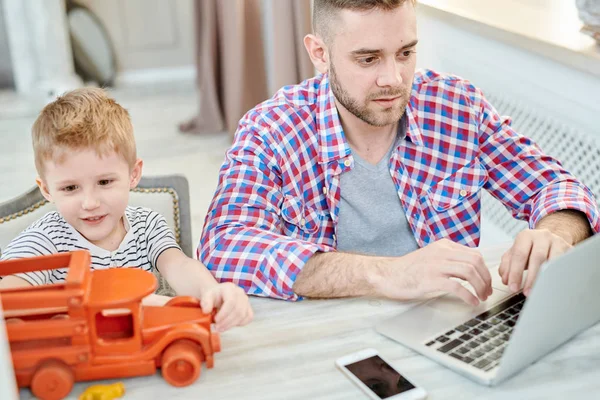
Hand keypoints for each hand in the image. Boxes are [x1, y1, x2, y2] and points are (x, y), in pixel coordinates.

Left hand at [200, 282, 252, 331]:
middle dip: (227, 322)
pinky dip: (240, 323)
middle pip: (238, 310)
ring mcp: (246, 300)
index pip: (231, 301)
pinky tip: (230, 325)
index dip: (224, 313)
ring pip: (243, 315)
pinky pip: (249, 317)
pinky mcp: (249, 307)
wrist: (218, 295)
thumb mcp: (206, 296)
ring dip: (231, 325)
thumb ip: (206, 302)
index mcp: (230, 288)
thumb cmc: (213, 296)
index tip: (215, 320)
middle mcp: (240, 293)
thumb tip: (206, 311)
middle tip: (217, 327)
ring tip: (221, 328)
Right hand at [376, 239, 491, 305]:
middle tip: (487, 291)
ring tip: (481, 297)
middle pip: (476, 261)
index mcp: (444, 246)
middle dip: (486, 278)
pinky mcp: (431, 279)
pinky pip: (458, 287)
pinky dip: (469, 296)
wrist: (388, 275)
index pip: (474, 254)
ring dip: (480, 287)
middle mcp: (442, 252)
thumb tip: (470, 271)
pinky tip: (471, 302)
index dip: (485, 270)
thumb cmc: (408, 270)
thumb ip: (449, 259)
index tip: (486, 282)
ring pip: (470, 272)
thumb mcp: (431, 257)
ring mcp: (436, 265)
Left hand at [499, 229, 570, 296]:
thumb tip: (506, 280)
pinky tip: (554, 286)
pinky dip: (560, 277)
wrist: (548, 239)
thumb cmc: (529, 248)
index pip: (519, 254)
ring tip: (541, 291)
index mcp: (526, 236)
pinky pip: (566, 265)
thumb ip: (506, 265)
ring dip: (547, 278)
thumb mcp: (515, 253)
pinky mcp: (570, 250)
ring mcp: (558, 242)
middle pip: (538, 258)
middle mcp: (542, 237)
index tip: (513, 287)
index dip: (515, 272)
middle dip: (531, 278)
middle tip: (527, 293)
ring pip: (554, 261)